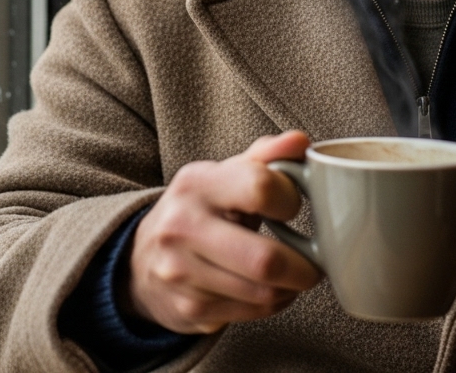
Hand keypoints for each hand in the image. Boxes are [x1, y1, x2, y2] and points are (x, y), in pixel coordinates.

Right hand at [125, 131, 321, 333]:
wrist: (142, 259)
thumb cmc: (200, 211)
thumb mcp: (224, 176)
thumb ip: (265, 157)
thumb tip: (301, 141)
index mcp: (196, 183)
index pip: (260, 188)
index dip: (290, 200)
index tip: (291, 207)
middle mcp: (182, 226)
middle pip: (265, 260)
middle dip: (304, 268)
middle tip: (313, 264)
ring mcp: (180, 271)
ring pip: (263, 294)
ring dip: (291, 289)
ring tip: (291, 276)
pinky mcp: (188, 308)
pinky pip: (252, 314)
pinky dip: (271, 304)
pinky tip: (267, 291)